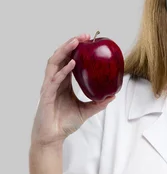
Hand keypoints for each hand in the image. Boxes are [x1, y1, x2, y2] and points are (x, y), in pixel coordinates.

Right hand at [31, 33, 115, 148]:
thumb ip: (98, 102)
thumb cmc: (64, 123)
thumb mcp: (86, 110)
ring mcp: (49, 86)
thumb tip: (113, 95)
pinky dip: (63, 70)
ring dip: (65, 51)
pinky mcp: (46, 94)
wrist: (53, 137)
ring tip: (75, 42)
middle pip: (61, 56)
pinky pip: (54, 79)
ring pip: (54, 63)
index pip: (68, 60)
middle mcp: (55, 81)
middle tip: (84, 36)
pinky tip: (72, 63)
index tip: (87, 40)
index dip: (76, 49)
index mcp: (63, 82)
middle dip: (71, 44)